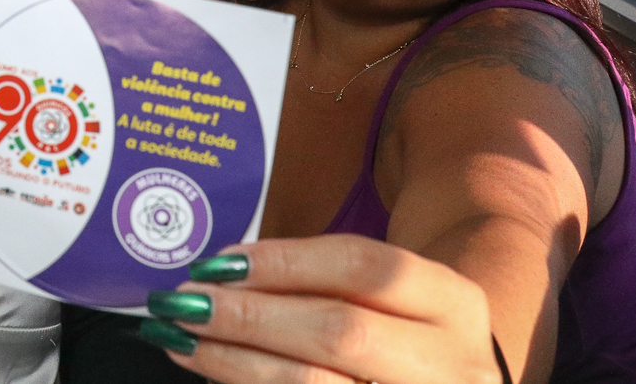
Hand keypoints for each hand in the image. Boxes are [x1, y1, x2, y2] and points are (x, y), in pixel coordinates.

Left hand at [138, 235, 503, 383]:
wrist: (446, 381)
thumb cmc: (397, 330)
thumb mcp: (385, 297)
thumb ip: (318, 280)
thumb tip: (222, 274)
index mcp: (452, 303)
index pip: (364, 268)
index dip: (285, 262)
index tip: (218, 262)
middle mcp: (454, 363)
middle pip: (341, 332)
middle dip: (251, 317)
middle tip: (185, 302)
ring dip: (235, 361)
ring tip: (181, 339)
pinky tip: (214, 373)